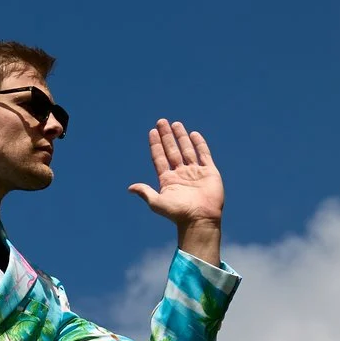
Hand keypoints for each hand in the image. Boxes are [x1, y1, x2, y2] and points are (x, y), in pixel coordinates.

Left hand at [127, 119, 223, 262]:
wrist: (200, 219)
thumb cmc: (177, 213)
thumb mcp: (157, 203)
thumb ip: (145, 192)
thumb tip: (130, 188)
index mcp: (167, 179)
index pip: (159, 157)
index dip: (156, 145)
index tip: (152, 131)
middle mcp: (180, 173)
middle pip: (172, 150)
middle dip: (166, 136)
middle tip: (161, 121)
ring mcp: (195, 172)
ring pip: (187, 149)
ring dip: (181, 137)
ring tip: (175, 124)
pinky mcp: (209, 172)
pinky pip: (204, 154)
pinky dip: (199, 144)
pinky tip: (193, 134)